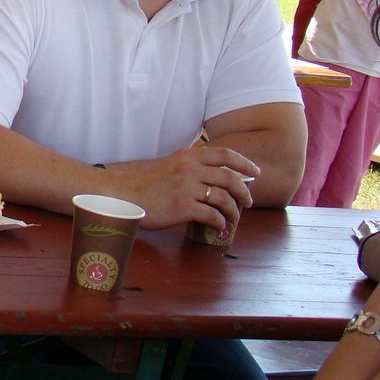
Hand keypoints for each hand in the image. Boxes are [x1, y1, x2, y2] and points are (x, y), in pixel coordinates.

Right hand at [114, 145, 258, 230]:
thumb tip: (215, 177)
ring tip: (234, 218)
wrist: (124, 195)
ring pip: (224, 198)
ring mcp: (186, 187)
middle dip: (244, 191)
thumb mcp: (170, 166)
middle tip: (248, 202)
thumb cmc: (146, 184)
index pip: (225, 154)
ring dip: (233, 210)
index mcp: (188, 156)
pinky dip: (219, 222)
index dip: (244, 163)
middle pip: (229, 178)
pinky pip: (211, 215)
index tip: (255, 172)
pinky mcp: (182, 206)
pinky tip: (218, 225)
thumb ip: (191, 167)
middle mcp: (189, 168)